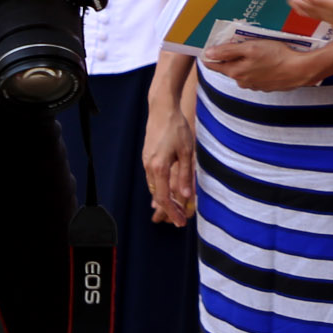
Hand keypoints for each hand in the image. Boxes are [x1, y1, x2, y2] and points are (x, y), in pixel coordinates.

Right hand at [143, 90, 196, 225]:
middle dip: (168, 210)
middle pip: (157, 196)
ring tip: (177, 208)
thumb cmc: (177, 128)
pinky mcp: (147, 156)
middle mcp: (149, 167)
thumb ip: (185, 175)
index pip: (164, 198)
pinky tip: (169, 191)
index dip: (172, 213)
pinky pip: (152, 178)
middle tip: (180, 221)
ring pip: (154, 187)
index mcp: (159, 167)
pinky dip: (160, 188)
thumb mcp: (186, 152)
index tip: (180, 223)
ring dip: (164, 199)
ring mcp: (146, 161)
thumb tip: (186, 197)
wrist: (162, 109)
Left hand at [199, 35, 332, 92]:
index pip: (213, 64)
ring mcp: (254, 85)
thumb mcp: (250, 47)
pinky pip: (255, 74)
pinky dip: (257, 66)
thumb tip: (208, 54)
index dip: (211, 53)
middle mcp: (242, 81)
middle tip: (239, 40)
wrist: (299, 70)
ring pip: (243, 70)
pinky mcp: (265, 85)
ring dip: (245, 60)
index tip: (212, 43)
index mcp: (235, 72)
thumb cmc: (276, 56)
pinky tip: (266, 58)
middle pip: (228, 66)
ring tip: (256, 48)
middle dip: (230, 55)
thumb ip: (228, 51)